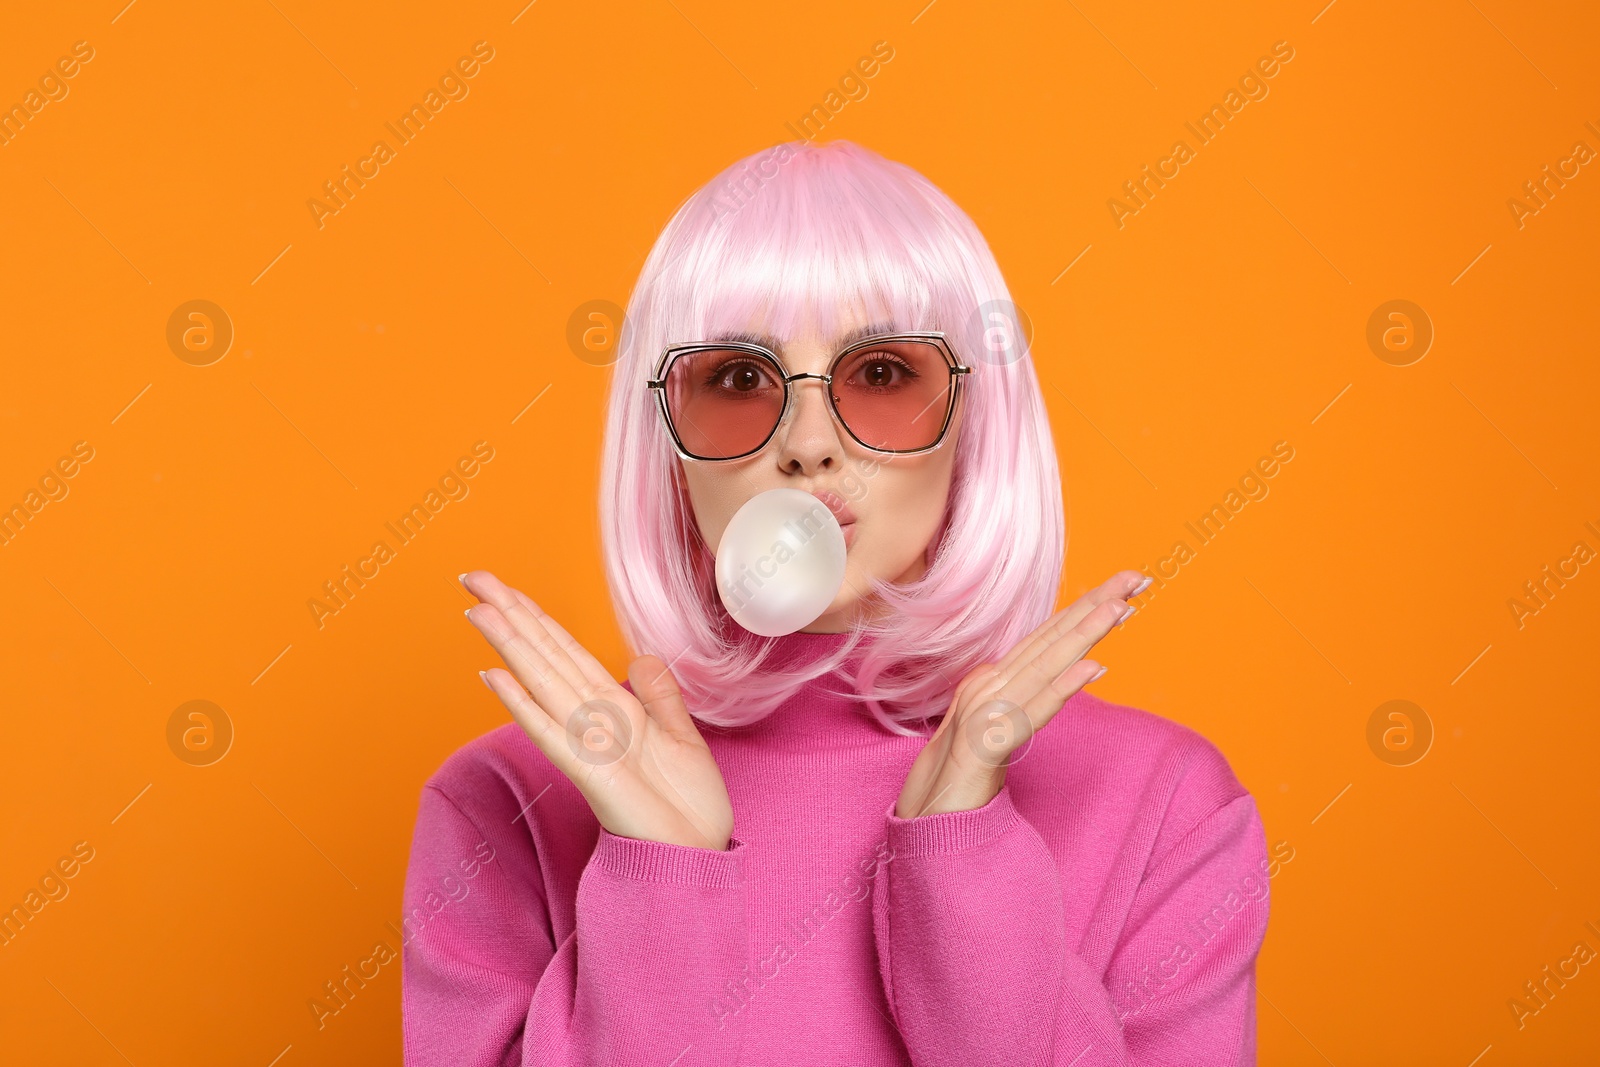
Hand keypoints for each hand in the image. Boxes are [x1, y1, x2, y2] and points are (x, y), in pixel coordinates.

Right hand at [461, 570, 733, 849]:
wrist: (697, 854)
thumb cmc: (687, 807)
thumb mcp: (682, 738)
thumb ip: (659, 696)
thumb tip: (640, 655)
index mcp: (614, 709)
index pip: (566, 652)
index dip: (535, 616)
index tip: (502, 587)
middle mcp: (593, 721)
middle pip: (544, 656)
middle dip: (510, 615)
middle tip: (471, 576)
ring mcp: (588, 745)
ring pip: (541, 683)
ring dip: (510, 646)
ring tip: (477, 610)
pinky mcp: (592, 775)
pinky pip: (552, 733)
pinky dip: (524, 705)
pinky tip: (495, 677)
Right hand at [894, 570, 1146, 818]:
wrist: (920, 822)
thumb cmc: (955, 781)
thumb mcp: (993, 733)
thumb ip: (1021, 700)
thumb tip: (1068, 671)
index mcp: (992, 683)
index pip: (1045, 639)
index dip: (1083, 610)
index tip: (1124, 588)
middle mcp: (988, 689)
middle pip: (1048, 641)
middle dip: (1093, 606)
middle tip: (1136, 577)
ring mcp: (984, 715)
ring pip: (1042, 668)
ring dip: (1082, 635)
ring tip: (1120, 607)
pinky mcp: (982, 747)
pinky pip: (1029, 714)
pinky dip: (1062, 689)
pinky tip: (1094, 668)